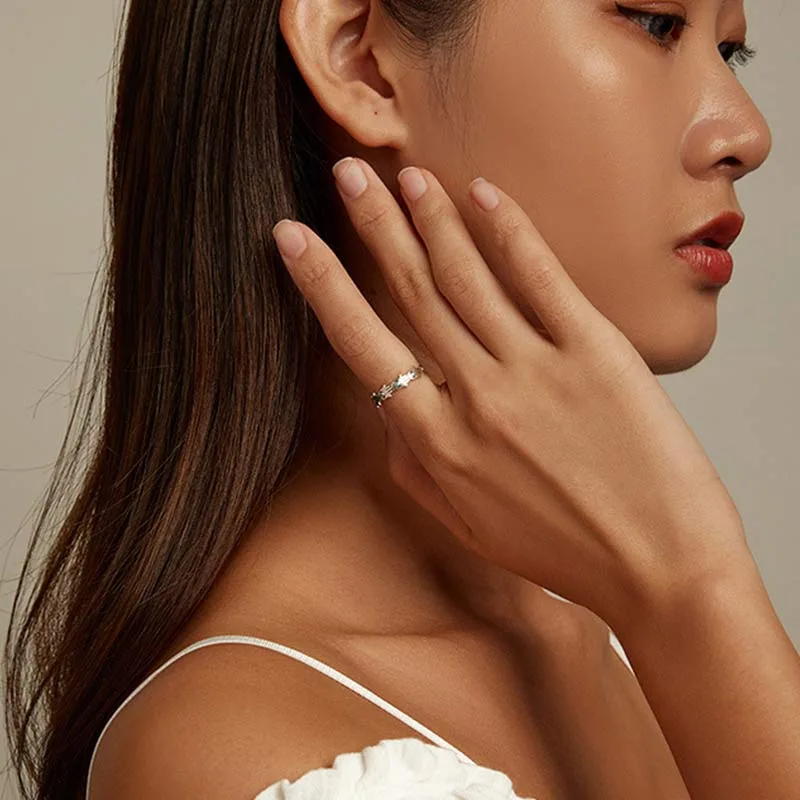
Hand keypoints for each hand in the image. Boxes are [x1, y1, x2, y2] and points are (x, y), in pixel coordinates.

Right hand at [271, 157, 750, 631]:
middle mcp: (477, 397)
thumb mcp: (467, 528)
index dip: (323, 285)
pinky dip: (509, 231)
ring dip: (431, 218)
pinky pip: (541, 278)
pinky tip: (482, 195)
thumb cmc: (562, 553)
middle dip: (374, 225)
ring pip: (468, 277)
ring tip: (404, 174)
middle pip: (413, 293)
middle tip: (347, 173)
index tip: (293, 236)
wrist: (662, 570)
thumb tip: (387, 414)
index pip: (363, 346)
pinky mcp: (595, 352)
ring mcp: (536, 369)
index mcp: (438, 443)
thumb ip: (414, 471)